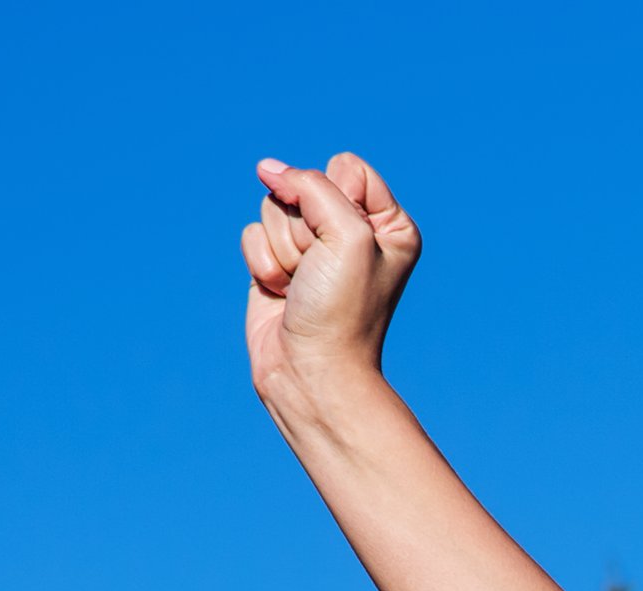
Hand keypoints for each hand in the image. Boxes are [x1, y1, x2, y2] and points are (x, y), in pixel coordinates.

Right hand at [243, 154, 420, 412]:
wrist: (311, 370)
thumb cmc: (342, 308)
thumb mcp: (346, 234)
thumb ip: (311, 185)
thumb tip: (268, 168)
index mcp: (389, 225)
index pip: (346, 168)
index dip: (334, 196)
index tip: (344, 243)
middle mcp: (353, 232)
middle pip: (304, 186)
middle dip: (304, 228)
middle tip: (319, 271)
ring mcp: (314, 248)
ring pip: (274, 207)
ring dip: (283, 248)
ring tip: (302, 285)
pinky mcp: (279, 262)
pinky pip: (253, 233)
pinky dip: (263, 263)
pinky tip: (282, 294)